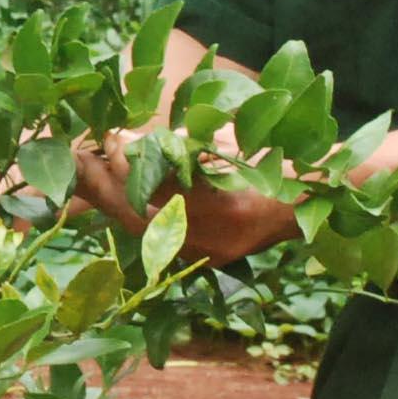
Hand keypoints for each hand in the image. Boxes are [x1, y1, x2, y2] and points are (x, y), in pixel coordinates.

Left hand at [73, 130, 296, 266]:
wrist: (316, 201)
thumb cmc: (278, 160)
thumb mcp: (233, 142)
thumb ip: (186, 143)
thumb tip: (134, 141)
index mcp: (224, 207)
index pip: (156, 189)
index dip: (127, 165)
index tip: (110, 139)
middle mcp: (214, 240)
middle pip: (140, 219)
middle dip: (106, 189)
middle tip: (82, 160)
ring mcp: (210, 254)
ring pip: (145, 234)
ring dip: (114, 203)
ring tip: (89, 176)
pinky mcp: (208, 259)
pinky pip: (160, 240)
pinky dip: (136, 215)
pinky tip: (117, 195)